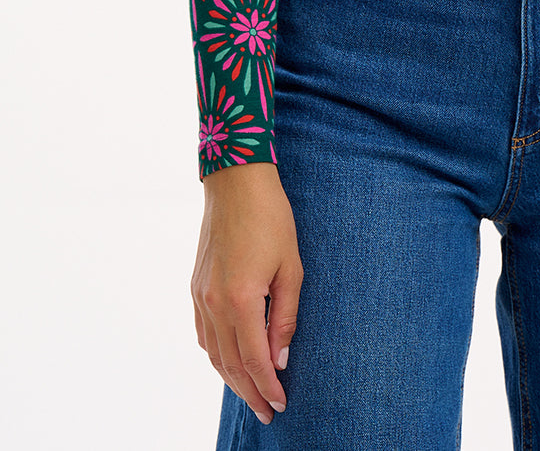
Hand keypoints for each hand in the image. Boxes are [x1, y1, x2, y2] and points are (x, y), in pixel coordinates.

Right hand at [191, 162, 302, 425]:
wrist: (235, 182)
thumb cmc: (271, 218)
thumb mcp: (290, 267)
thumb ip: (285, 316)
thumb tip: (280, 358)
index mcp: (241, 299)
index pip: (255, 360)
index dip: (268, 387)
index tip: (281, 404)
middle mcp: (214, 304)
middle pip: (231, 364)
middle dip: (250, 392)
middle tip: (268, 411)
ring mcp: (200, 297)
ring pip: (213, 354)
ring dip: (232, 379)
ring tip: (251, 394)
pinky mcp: (195, 288)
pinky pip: (203, 335)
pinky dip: (216, 355)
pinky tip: (230, 361)